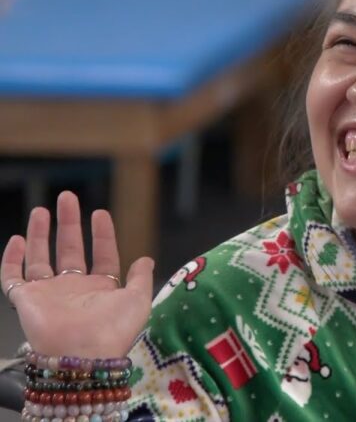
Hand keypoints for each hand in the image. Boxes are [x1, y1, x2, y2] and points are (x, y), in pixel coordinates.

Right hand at [1, 191, 153, 357]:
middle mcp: (74, 289)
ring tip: (42, 209)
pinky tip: (17, 239)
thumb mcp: (138, 300)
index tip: (101, 213)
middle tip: (67, 198)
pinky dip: (11, 259)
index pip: (102, 255)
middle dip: (69, 223)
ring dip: (40, 234)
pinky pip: (12, 277)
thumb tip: (146, 259)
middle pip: (70, 249)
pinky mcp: (25, 300)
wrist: (82, 354)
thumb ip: (141, 278)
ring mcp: (48, 294)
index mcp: (102, 289)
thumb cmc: (113, 329)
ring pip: (40, 258)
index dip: (102, 235)